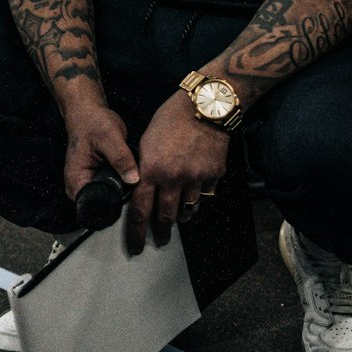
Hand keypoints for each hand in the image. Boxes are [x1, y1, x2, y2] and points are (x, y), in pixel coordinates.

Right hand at [63, 102, 139, 204]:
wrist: (87, 113)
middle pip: (103, 204)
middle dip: (120, 196)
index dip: (114, 204)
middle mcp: (78, 187)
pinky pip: (110, 187)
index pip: (94, 207)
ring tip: (129, 172)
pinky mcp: (95, 179)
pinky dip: (119, 181)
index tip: (129, 193)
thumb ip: (121, 159)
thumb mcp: (110, 137)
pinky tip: (126, 171)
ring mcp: (87, 184)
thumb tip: (133, 179)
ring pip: (108, 197)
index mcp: (76, 182)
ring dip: (121, 189)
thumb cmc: (93, 123)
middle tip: (132, 179)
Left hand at [126, 94, 228, 254]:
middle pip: (166, 217)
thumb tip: (139, 187)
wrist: (205, 105)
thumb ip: (144, 167)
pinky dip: (200, 195)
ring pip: (188, 210)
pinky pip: (206, 194)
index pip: (140, 211)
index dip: (136, 233)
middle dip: (162, 232)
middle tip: (161, 239)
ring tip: (179, 217)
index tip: (136, 247)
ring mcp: (196, 178)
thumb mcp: (147, 140)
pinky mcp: (214, 174)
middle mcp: (173, 179)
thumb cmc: (172, 118)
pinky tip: (197, 189)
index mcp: (152, 170)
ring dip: (182, 215)